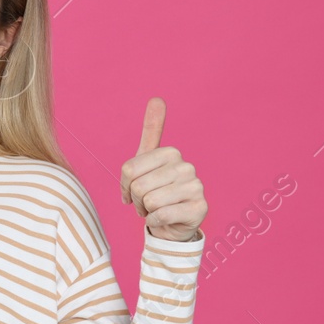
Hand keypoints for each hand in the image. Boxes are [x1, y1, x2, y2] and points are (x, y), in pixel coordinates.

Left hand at [120, 97, 206, 241]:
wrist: (172, 225)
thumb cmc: (156, 192)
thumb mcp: (147, 162)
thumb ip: (151, 131)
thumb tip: (157, 98)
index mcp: (171, 152)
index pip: (129, 170)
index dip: (124, 186)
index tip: (132, 191)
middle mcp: (187, 166)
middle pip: (139, 186)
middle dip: (136, 200)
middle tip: (146, 204)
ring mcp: (196, 187)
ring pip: (149, 201)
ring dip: (146, 211)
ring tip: (155, 210)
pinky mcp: (199, 208)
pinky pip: (160, 215)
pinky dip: (154, 221)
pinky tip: (163, 219)